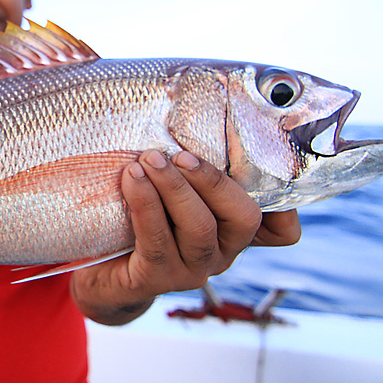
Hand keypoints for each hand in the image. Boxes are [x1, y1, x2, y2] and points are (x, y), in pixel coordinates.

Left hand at [70, 149, 300, 324]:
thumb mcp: (170, 189)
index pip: (281, 229)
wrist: (98, 271)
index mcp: (232, 231)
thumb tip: (186, 102)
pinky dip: (145, 204)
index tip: (257, 160)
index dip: (285, 204)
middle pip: (243, 218)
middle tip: (179, 154)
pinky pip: (156, 241)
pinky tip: (131, 179)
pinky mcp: (156, 279)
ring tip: (148, 159)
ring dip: (175, 187)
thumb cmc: (138, 216)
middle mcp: (221, 254)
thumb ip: (187, 165)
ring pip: (199, 228)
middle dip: (212, 180)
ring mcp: (191, 270)